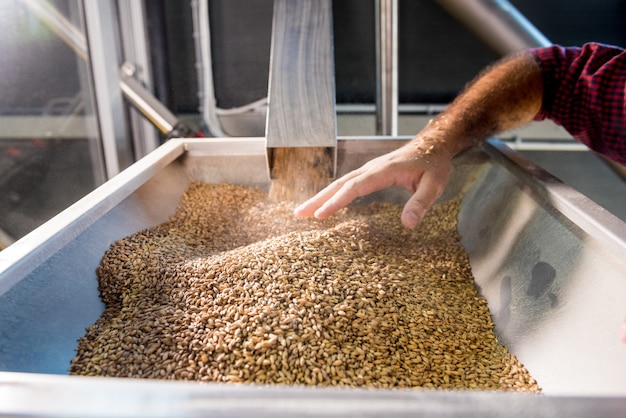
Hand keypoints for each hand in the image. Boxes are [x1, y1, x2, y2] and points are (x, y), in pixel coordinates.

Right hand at [294, 137, 452, 228]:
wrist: (433, 143)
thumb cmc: (434, 164)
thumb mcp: (434, 185)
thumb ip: (421, 203)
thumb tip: (407, 224)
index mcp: (384, 170)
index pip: (354, 187)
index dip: (336, 201)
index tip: (320, 215)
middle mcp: (371, 168)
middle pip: (339, 184)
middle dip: (318, 199)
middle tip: (298, 214)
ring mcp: (369, 169)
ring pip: (340, 183)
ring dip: (320, 196)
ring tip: (302, 211)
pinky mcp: (369, 173)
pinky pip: (346, 183)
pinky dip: (332, 193)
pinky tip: (324, 203)